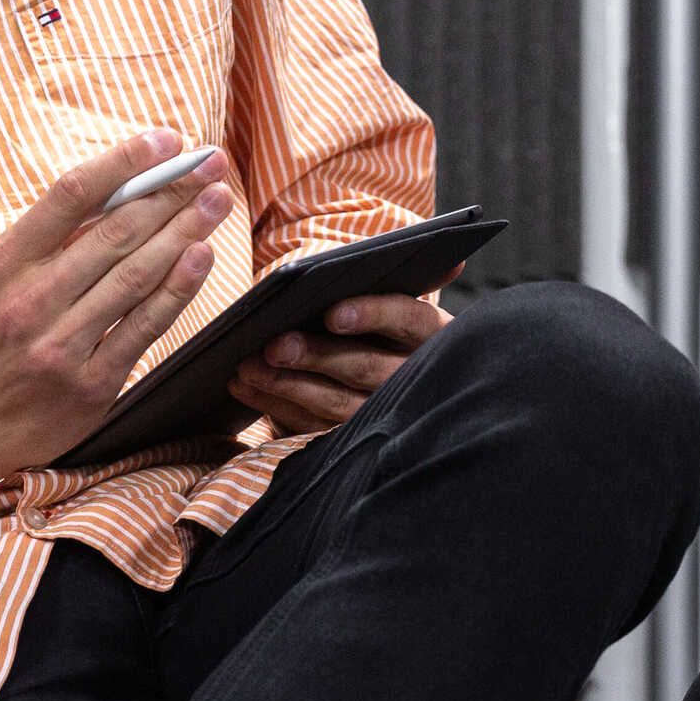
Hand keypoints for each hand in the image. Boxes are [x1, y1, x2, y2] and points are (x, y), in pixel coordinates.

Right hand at [0, 130, 228, 492]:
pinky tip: (201, 258)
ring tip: (216, 201)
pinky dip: (178, 289)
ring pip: (136, 275)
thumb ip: (52, 241)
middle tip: (211, 166)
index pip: (72, 194)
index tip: (166, 140)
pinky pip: (144, 326)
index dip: (126, 161)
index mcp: (5, 262)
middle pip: (116, 231)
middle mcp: (32, 299)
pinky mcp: (91, 384)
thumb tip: (124, 189)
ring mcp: (62, 343)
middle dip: (172, 192)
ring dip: (185, 231)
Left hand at [231, 291, 448, 433]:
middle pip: (366, 367)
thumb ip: (409, 280)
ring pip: (337, 404)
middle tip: (274, 345)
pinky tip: (247, 387)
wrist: (401, 384)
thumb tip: (452, 262)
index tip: (332, 314)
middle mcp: (415, 377)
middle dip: (317, 356)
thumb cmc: (388, 328)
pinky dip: (275, 405)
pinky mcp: (352, 438)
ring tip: (248, 366)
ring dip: (288, 384)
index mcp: (434, 335)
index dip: (373, 315)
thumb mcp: (402, 305)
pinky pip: (312, 428)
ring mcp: (385, 414)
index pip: (410, 319)